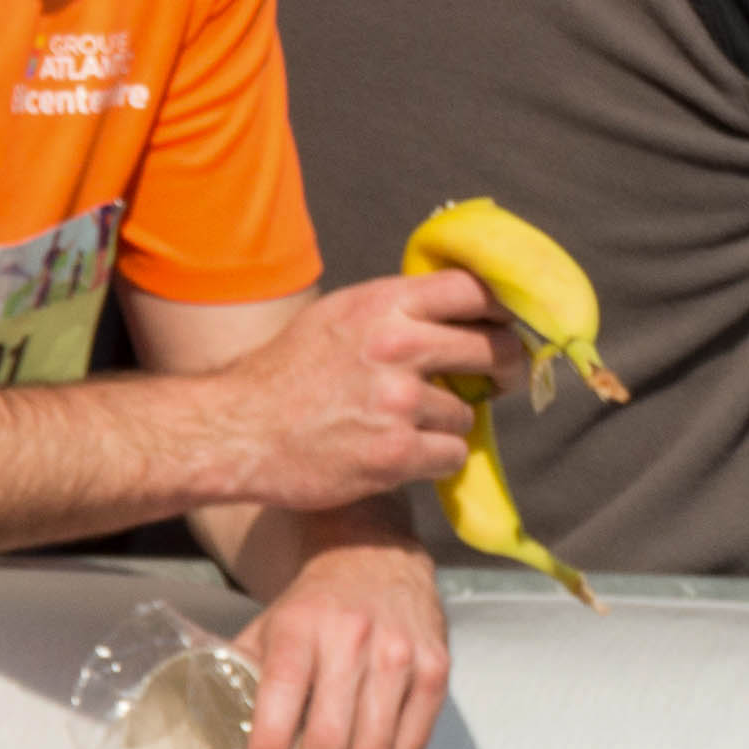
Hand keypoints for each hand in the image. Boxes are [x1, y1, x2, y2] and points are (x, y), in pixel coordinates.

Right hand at [202, 274, 517, 514]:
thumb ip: (393, 309)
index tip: (509, 323)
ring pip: (468, 412)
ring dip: (450, 423)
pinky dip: (436, 458)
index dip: (502, 308)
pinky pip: (452, 454)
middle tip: (499, 379)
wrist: (239, 431)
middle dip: (503, 367)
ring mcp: (399, 401)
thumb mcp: (337, 316)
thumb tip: (457, 308)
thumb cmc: (286, 374)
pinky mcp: (396, 453)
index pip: (473, 289)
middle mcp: (397, 345)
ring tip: (411, 424)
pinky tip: (405, 453)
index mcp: (383, 304)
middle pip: (494, 348)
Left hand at [239, 532, 449, 748]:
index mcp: (303, 627)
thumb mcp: (269, 626)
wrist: (377, 555)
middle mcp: (356, 642)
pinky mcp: (436, 675)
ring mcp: (401, 660)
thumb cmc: (311, 607)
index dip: (272, 743)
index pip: (285, 691)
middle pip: (332, 743)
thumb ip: (241, 679)